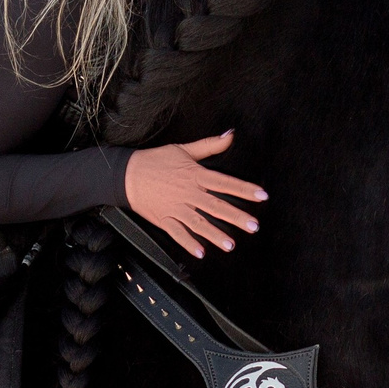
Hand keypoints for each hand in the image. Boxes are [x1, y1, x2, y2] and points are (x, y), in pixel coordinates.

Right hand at [124, 130, 267, 256]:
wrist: (126, 173)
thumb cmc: (156, 160)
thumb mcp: (184, 148)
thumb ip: (210, 145)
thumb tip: (230, 135)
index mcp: (195, 175)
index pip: (225, 182)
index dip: (244, 189)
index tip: (261, 196)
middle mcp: (188, 193)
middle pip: (216, 206)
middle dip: (236, 216)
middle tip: (253, 226)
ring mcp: (176, 207)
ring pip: (199, 223)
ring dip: (215, 234)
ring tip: (230, 245)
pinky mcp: (164, 219)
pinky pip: (177, 233)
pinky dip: (188, 243)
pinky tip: (200, 252)